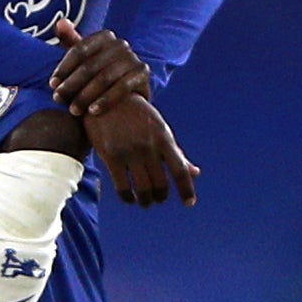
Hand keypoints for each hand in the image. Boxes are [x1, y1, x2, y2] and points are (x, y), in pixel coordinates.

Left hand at [50, 18, 151, 116]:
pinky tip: (92, 112)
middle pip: (90, 65)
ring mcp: (134, 58)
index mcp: (105, 37)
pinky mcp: (143, 74)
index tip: (52, 84)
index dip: (64, 67)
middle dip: (71, 84)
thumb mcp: (87, 58)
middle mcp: (121, 44)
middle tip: (58, 99)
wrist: (129, 99)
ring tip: (73, 110)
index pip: (79, 50)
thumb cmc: (100, 76)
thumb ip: (72, 42)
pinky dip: (106, 100)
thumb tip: (61, 22)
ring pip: (104, 78)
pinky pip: (122, 87)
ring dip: (85, 95)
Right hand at [82, 93, 200, 207]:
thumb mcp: (160, 130)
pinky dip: (128, 198)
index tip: (190, 203)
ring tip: (146, 201)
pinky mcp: (111, 156)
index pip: (180, 170)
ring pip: (143, 189)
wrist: (106, 98)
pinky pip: (123, 187)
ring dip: (146, 201)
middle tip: (159, 198)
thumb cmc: (137, 117)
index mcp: (164, 138)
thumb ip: (176, 153)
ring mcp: (129, 151)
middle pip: (161, 184)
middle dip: (161, 196)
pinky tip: (130, 198)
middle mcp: (148, 146)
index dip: (187, 190)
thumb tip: (195, 173)